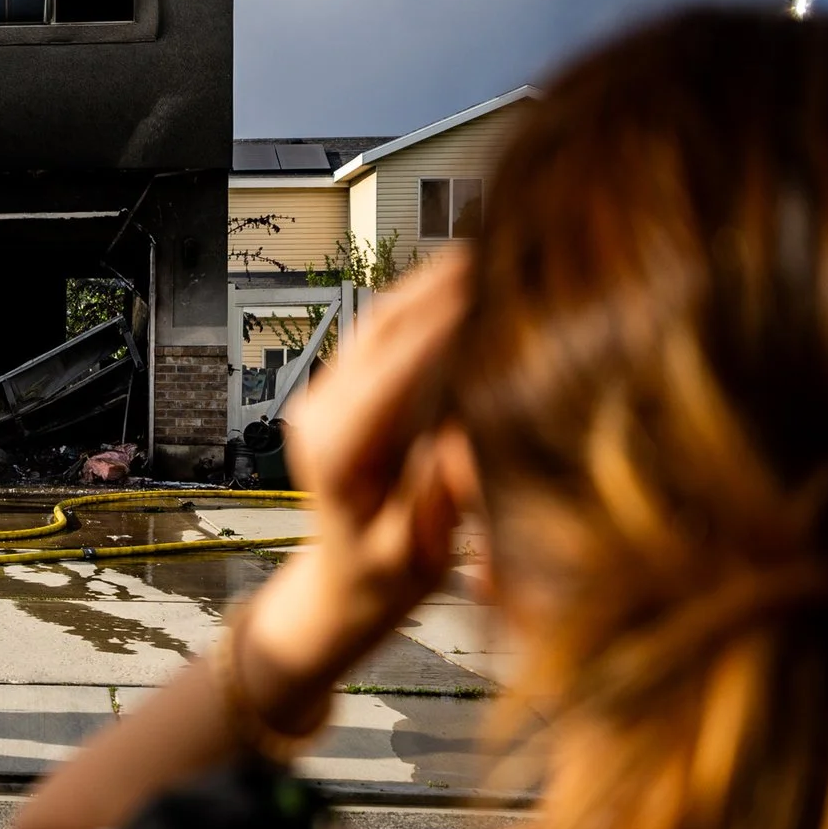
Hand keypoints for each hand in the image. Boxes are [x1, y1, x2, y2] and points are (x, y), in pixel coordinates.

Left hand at [239, 254, 476, 716]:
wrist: (342, 581)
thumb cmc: (384, 576)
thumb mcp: (416, 553)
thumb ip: (437, 497)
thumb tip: (465, 440)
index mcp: (337, 452)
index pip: (393, 373)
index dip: (443, 328)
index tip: (490, 290)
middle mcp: (321, 410)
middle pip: (384, 330)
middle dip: (443, 289)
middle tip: (507, 247)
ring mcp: (325, 392)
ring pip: (381, 318)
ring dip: (432, 282)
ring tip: (494, 249)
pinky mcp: (340, 384)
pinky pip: (382, 327)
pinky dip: (423, 298)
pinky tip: (468, 277)